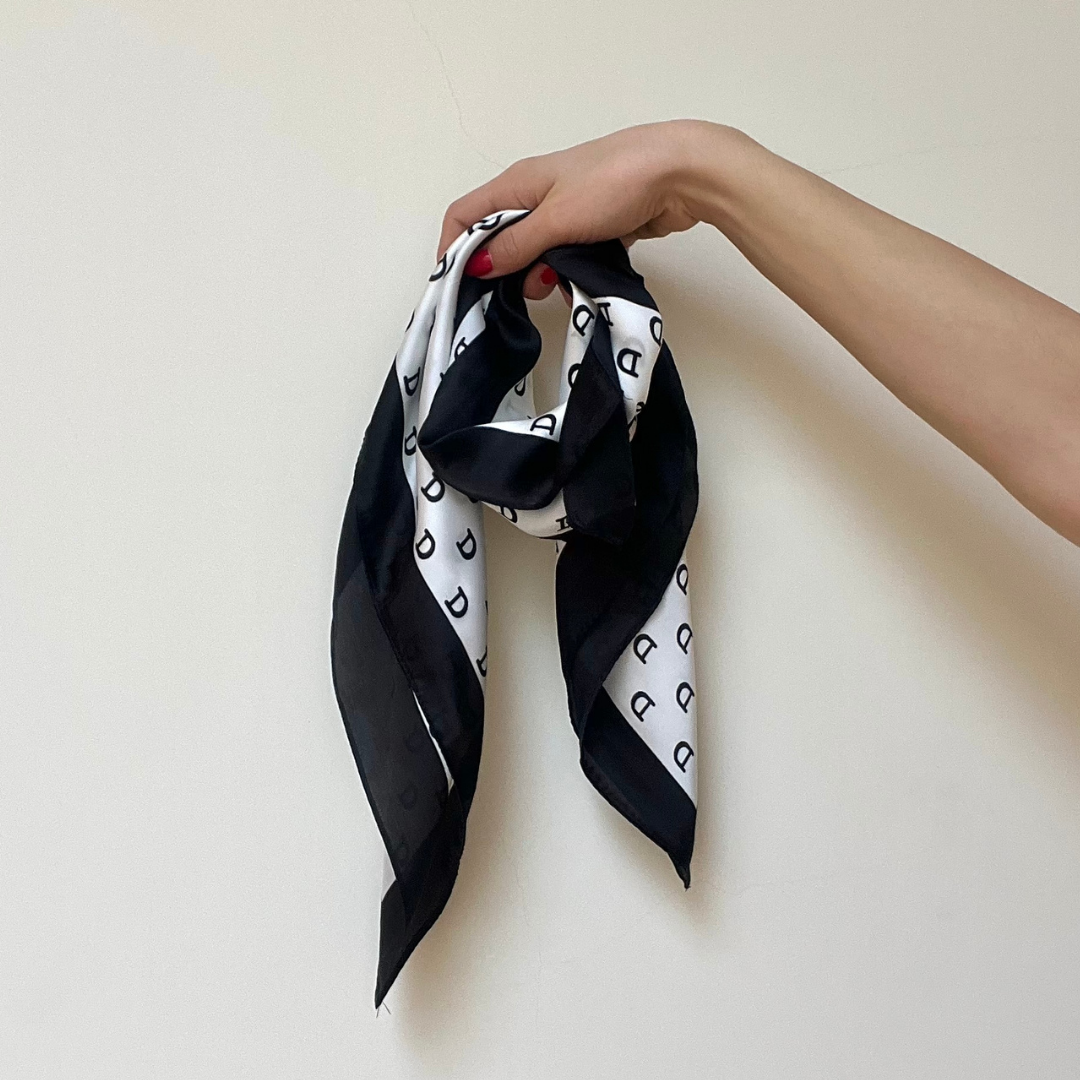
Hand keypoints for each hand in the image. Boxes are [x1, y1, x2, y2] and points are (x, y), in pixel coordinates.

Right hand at [437, 120, 719, 299]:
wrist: (680, 173)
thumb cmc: (615, 184)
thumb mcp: (556, 219)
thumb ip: (517, 245)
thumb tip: (478, 265)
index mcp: (518, 184)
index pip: (465, 215)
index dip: (453, 250)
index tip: (457, 287)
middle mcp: (537, 195)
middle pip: (499, 239)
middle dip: (502, 271)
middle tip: (515, 296)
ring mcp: (567, 212)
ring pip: (534, 254)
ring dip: (538, 276)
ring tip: (555, 287)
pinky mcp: (594, 228)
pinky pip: (566, 258)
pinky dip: (567, 274)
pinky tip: (578, 286)